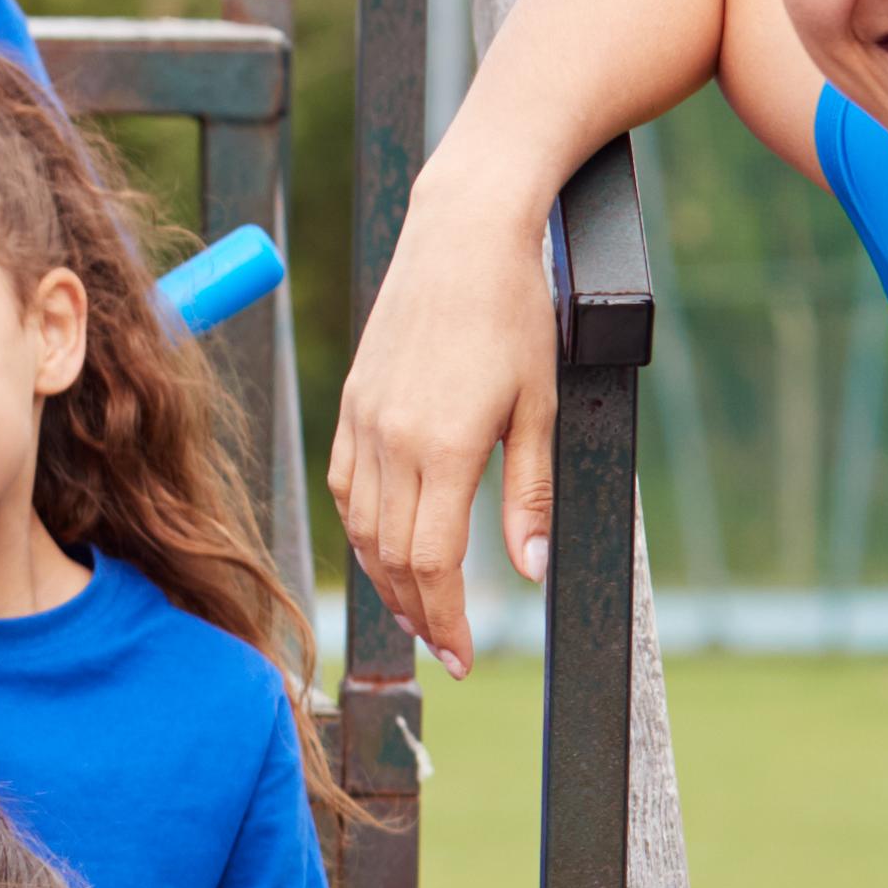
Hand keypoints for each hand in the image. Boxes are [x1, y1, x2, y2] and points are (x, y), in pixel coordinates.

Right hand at [322, 171, 557, 679]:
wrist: (463, 233)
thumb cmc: (515, 310)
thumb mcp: (540, 405)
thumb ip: (530, 493)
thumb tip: (532, 569)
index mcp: (444, 447)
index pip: (432, 563)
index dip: (446, 619)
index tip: (462, 654)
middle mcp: (392, 441)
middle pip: (391, 558)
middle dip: (418, 611)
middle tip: (444, 646)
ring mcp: (363, 421)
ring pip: (362, 528)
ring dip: (387, 579)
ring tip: (420, 608)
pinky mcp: (353, 403)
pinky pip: (347, 487)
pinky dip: (365, 529)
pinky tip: (387, 545)